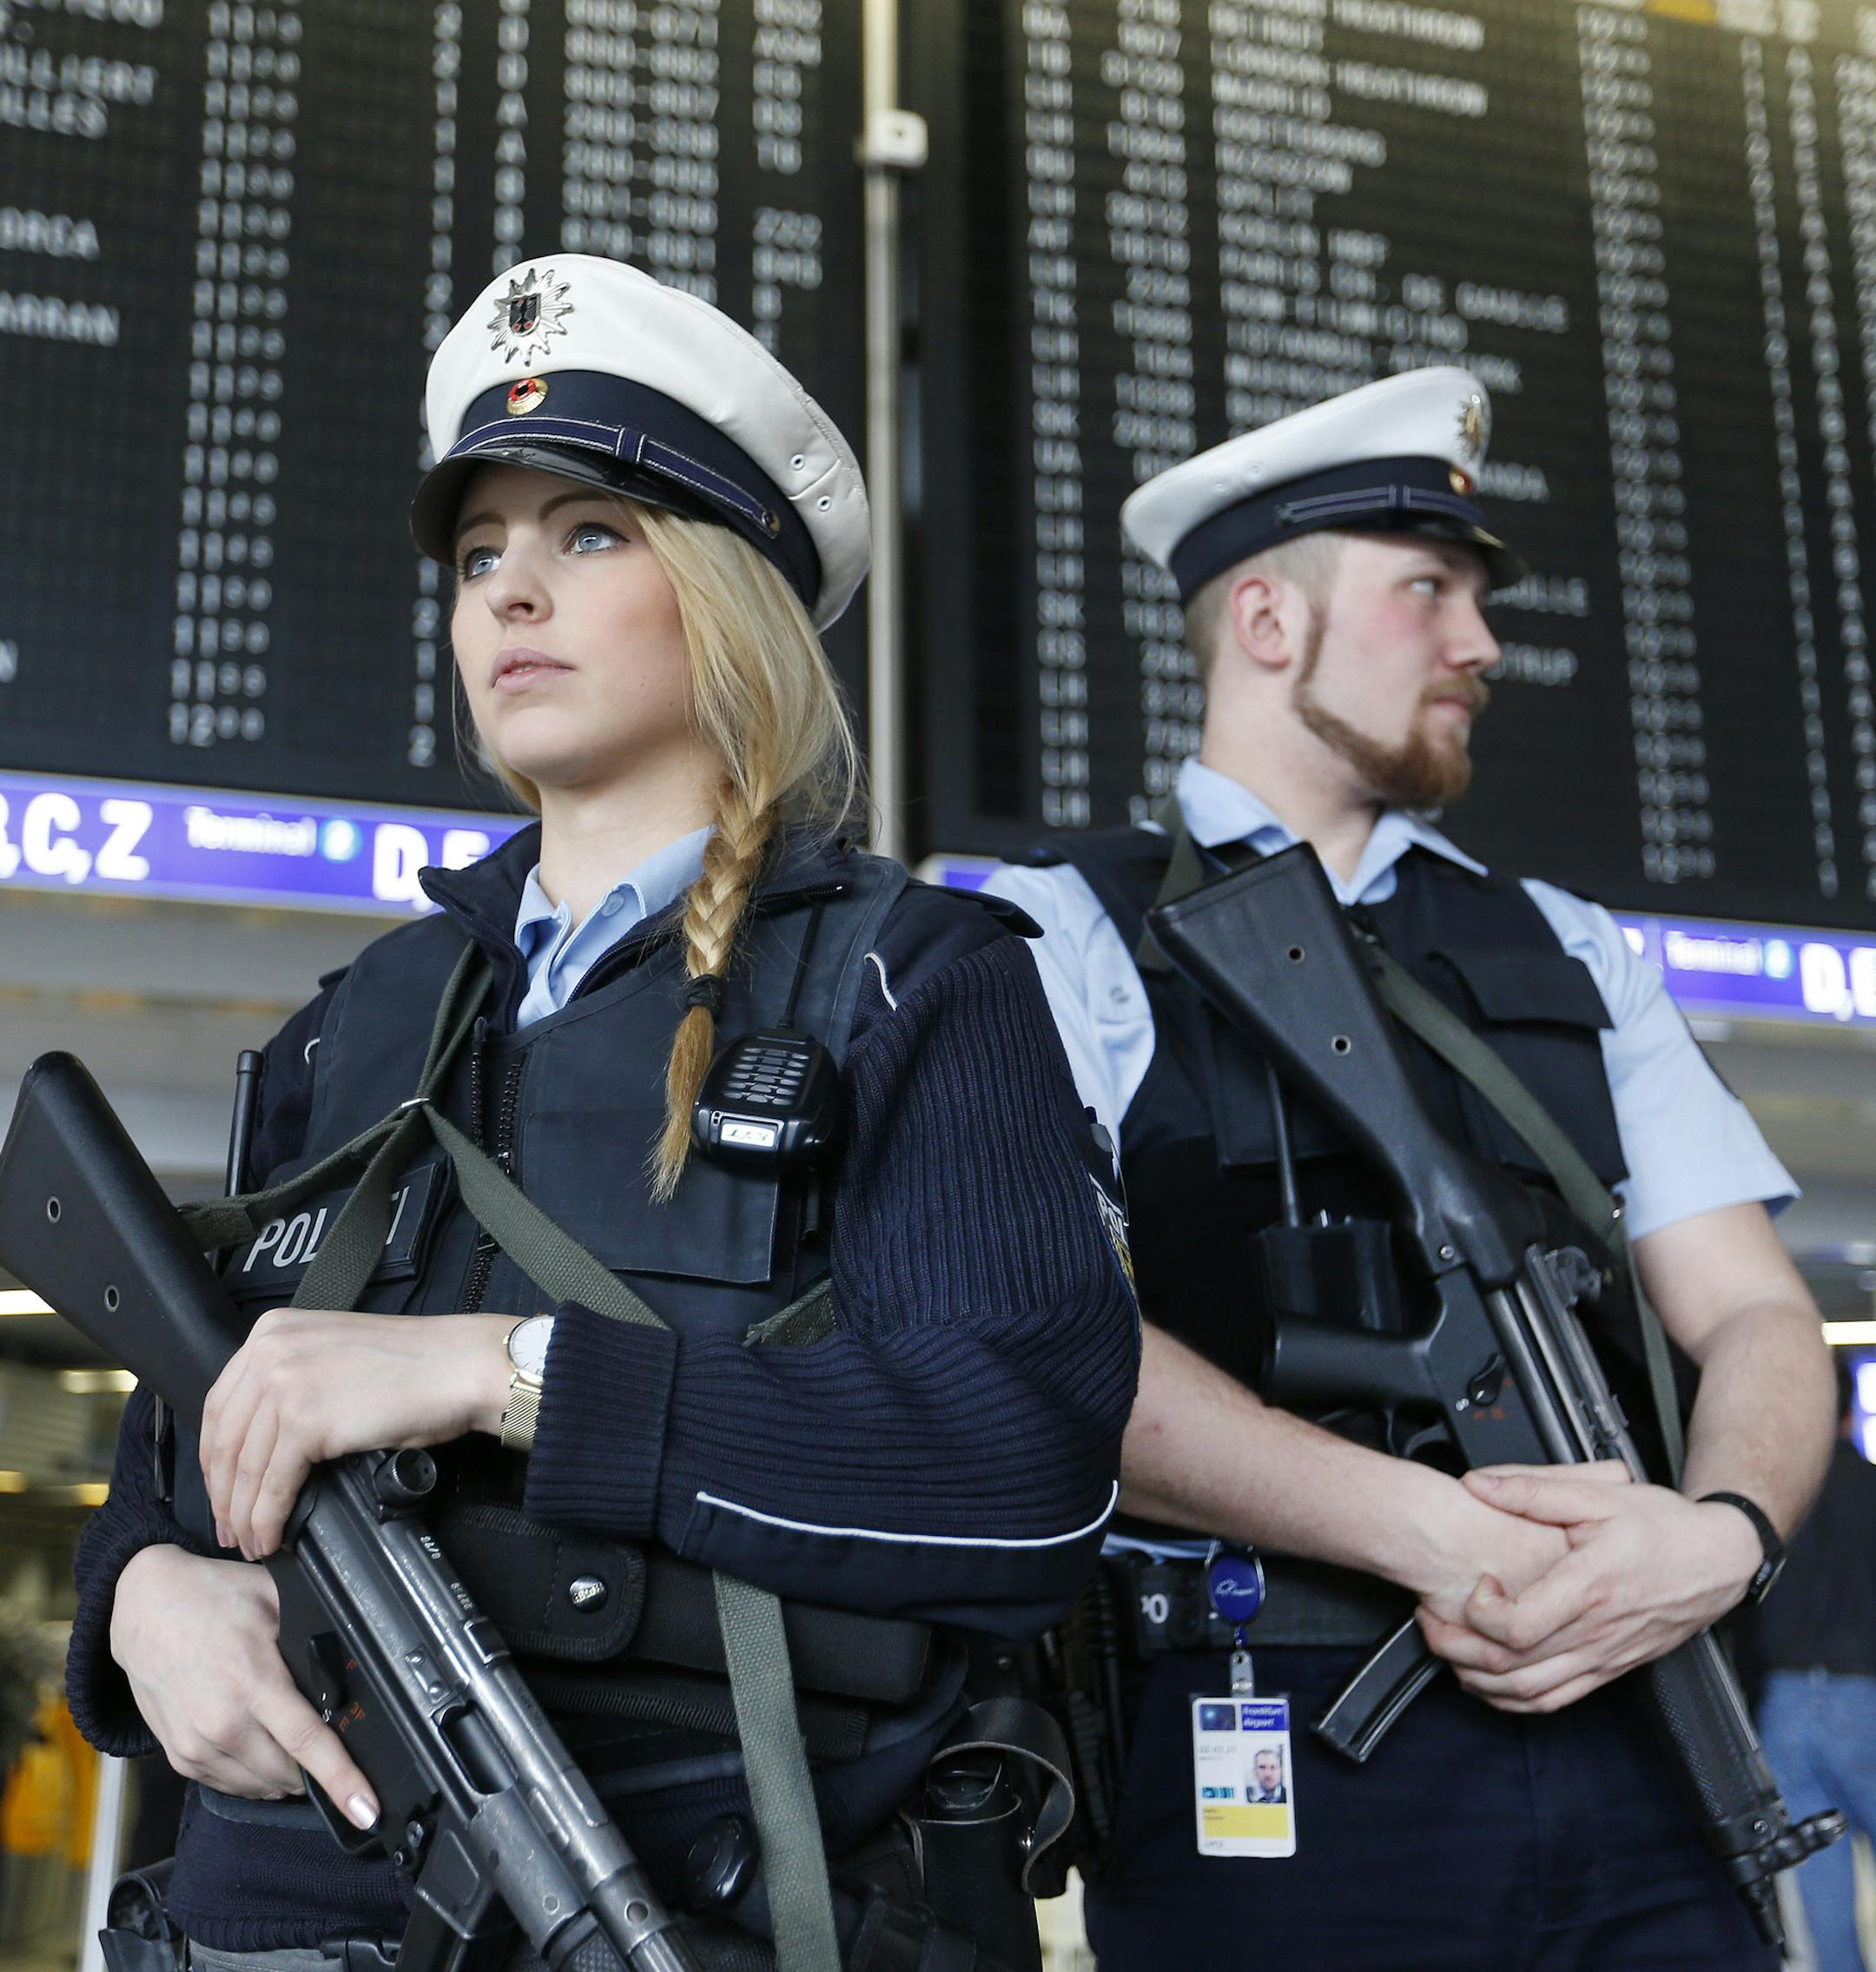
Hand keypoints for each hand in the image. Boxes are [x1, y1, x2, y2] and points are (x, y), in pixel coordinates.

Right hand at [110, 1544, 377, 1825]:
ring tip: (301, 1753)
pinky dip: (255, 1778)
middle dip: (320, 1774)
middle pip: (289, 1774)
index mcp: (252, 1681)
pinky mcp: (179, 1756)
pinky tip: (265, 1754)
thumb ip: (311, 1630)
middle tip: (336, 1755)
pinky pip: (230, 1785)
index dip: (342, 1780)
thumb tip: (351, 1655)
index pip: (307, 1741)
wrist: (143, 1608)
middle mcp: (222, 1722)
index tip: (366, 1809)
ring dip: (287, 1778)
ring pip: (261, 1786)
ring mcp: (196, 1745)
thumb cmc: (213, 1598)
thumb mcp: (273, 1597)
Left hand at [200, 1309, 518, 1557]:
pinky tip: (271, 1537)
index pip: (220, 1405)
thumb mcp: (334, 1355)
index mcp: (272, 1331)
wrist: (458, 1366)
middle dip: (223, 1494)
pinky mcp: (305, 1420)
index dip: (214, 1459)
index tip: (222, 1491)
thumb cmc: (414, 1366)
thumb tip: (265, 1439)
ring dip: (244, 1515)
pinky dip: (267, 1519)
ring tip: (251, 1542)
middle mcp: (269, 1351)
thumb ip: (293, 1378)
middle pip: (224, 1440)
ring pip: (244, 1468)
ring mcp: (285, 1383)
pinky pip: (273, 1484)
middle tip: (229, 1528)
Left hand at [1415, 1465, 1762, 1713]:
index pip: (1520, 1626)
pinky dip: (1513, 1699)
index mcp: (1590, 1587)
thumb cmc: (1664, 1527)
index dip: (1481, 1613)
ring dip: (1478, 1679)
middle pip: (1512, 1666)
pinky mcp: (1609, 1669)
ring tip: (1448, 1648)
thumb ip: (1534, 1489)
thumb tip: (1479, 1483)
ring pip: (1529, 1692)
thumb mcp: (1601, 1493)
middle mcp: (1595, 1632)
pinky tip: (1489, 1681)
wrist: (1718, 1560)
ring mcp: (1603, 1657)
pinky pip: (1555, 1701)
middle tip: (1431, 1620)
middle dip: (1457, 1647)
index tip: (1476, 1582)